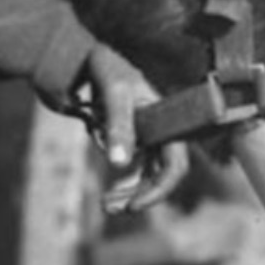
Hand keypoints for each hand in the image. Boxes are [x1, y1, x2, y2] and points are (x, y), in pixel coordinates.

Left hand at [76, 45, 190, 214]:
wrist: (89, 57)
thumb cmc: (108, 69)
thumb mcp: (115, 94)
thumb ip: (119, 126)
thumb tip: (118, 165)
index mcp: (167, 121)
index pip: (175, 165)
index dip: (158, 189)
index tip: (134, 206)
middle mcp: (162, 131)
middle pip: (160, 175)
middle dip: (138, 195)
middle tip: (109, 208)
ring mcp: (149, 136)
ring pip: (147, 175)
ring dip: (129, 193)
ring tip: (106, 205)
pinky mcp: (134, 137)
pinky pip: (135, 167)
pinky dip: (123, 182)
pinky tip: (107, 192)